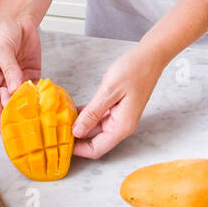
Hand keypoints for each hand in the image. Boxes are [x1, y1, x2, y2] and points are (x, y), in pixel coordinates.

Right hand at [0, 14, 40, 127]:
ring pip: (22, 101)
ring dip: (29, 110)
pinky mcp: (30, 77)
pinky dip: (40, 98)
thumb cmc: (1, 31)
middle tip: (27, 131)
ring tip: (38, 122)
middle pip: (7, 105)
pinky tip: (46, 106)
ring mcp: (15, 81)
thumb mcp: (2, 50)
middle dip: (16, 117)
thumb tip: (15, 89)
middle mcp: (0, 83)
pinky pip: (34, 91)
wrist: (18, 18)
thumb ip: (10, 70)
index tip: (6, 132)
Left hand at [71, 44, 163, 159]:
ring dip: (80, 125)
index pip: (97, 149)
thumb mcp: (109, 91)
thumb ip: (92, 113)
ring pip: (95, 129)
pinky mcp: (117, 108)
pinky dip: (87, 115)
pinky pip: (99, 117)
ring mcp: (120, 117)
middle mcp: (121, 126)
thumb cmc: (134, 70)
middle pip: (95, 141)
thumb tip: (77, 132)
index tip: (61, 143)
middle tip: (57, 129)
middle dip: (76, 138)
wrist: (150, 56)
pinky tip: (73, 109)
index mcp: (121, 126)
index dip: (78, 150)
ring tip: (61, 119)